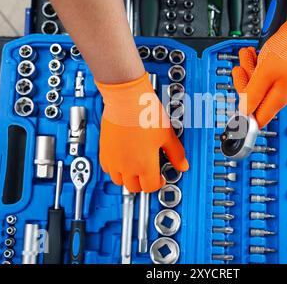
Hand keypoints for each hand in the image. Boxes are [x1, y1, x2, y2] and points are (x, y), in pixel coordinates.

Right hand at [96, 73, 188, 192]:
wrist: (127, 99)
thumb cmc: (146, 114)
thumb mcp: (167, 135)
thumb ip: (176, 154)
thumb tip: (183, 165)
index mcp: (144, 165)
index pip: (150, 187)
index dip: (157, 183)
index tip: (160, 178)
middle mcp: (127, 166)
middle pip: (134, 187)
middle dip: (143, 183)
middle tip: (149, 174)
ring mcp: (113, 159)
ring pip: (118, 180)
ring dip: (127, 178)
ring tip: (135, 168)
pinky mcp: (104, 151)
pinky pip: (106, 168)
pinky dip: (114, 169)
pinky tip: (123, 159)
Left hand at [232, 1, 286, 127]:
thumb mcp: (265, 73)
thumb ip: (253, 94)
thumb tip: (244, 112)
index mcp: (277, 99)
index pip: (257, 119)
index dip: (244, 115)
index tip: (235, 107)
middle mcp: (278, 93)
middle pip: (252, 98)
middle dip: (243, 83)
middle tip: (241, 69)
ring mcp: (278, 81)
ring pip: (254, 83)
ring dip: (247, 68)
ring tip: (247, 55)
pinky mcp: (277, 71)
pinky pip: (260, 72)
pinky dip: (254, 63)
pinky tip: (252, 53)